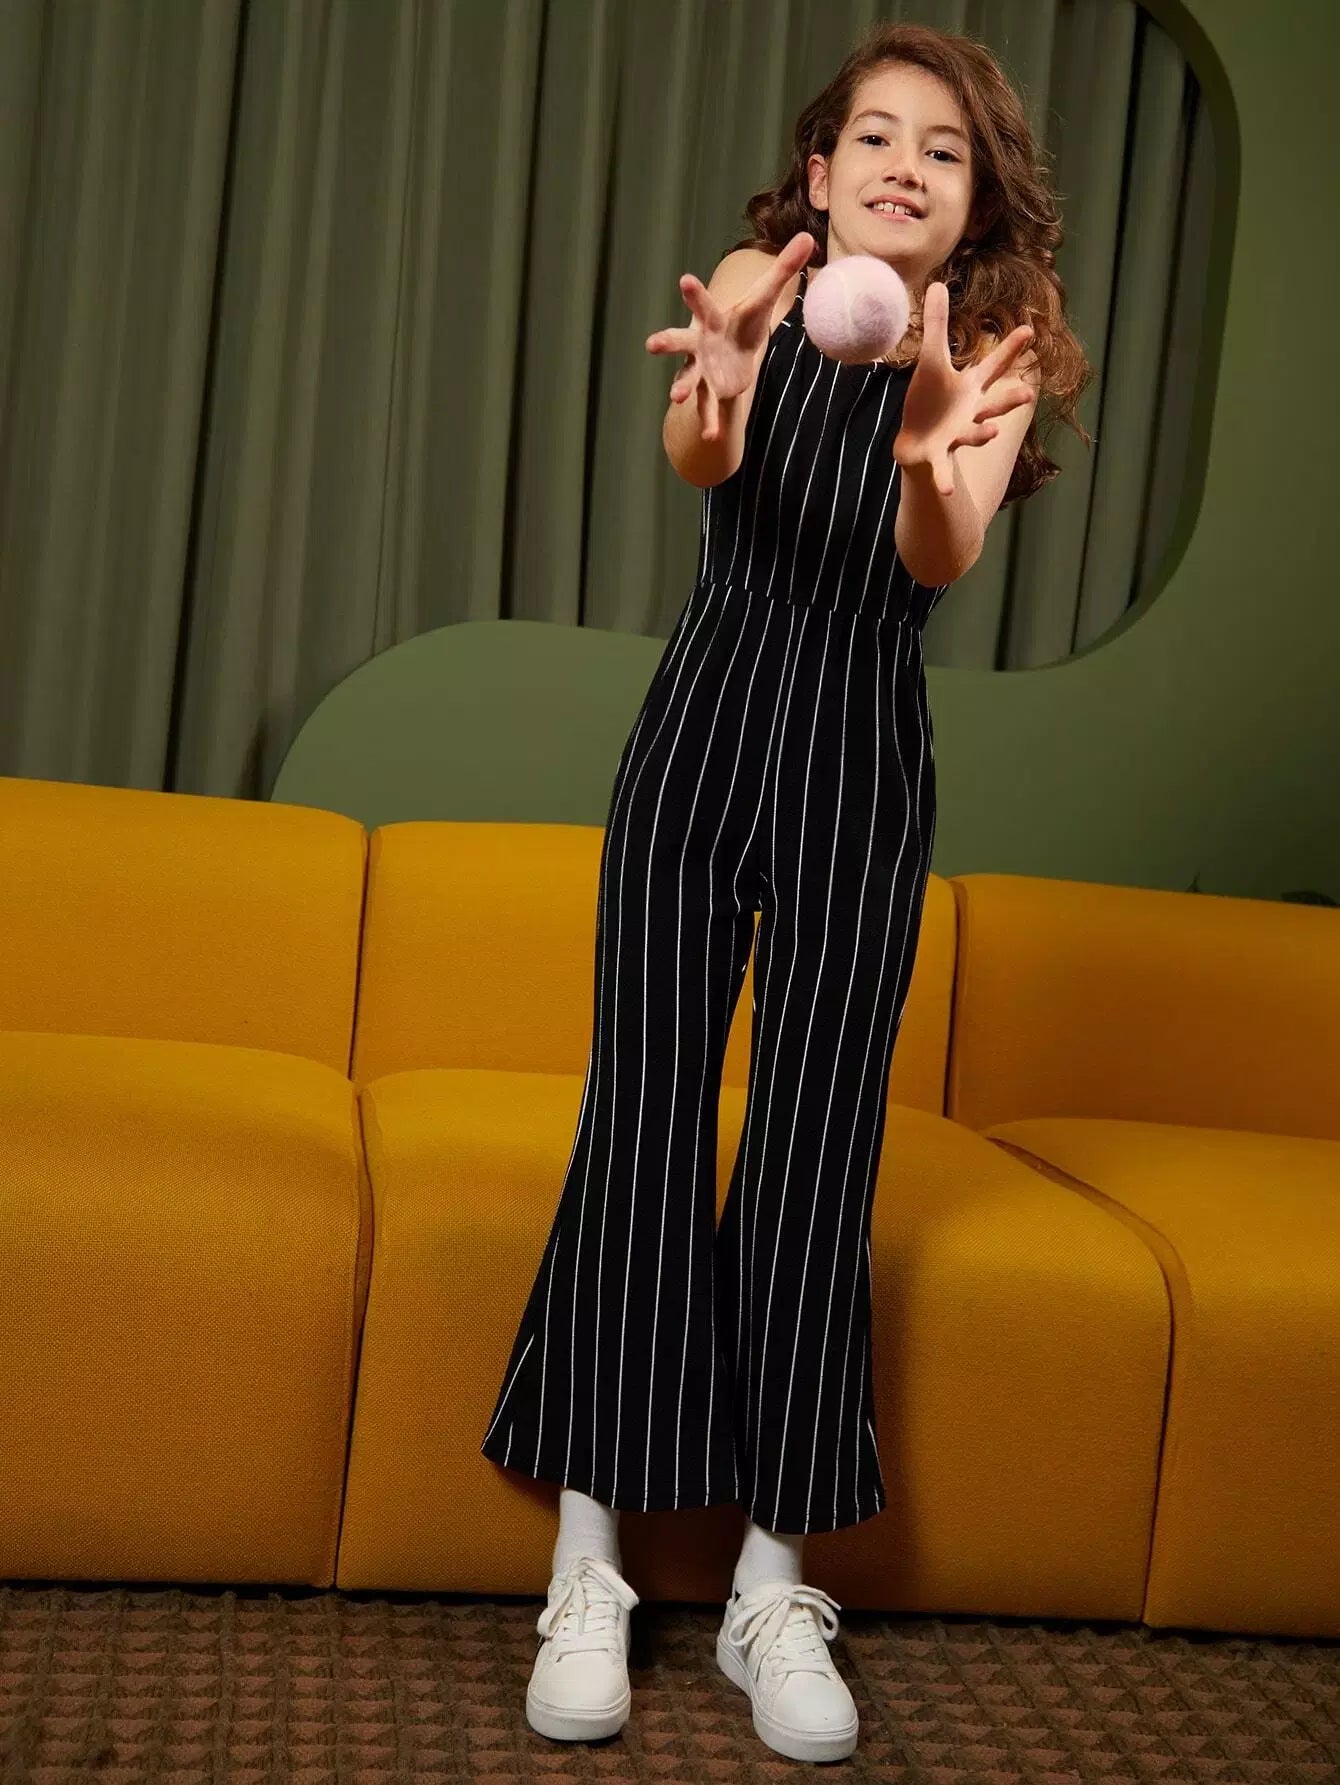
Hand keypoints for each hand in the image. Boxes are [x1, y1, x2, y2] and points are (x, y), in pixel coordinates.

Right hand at [646, 231, 814, 441]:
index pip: (702, 303)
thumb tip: (808, 238)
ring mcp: (701, 370)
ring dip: (681, 387)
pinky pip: (708, 408)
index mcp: (711, 319)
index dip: (693, 293)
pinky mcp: (711, 392)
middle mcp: (699, 344)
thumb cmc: (745, 322)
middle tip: (652, 344)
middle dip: (667, 341)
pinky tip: (711, 437)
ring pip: (687, 378)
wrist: (736, 355)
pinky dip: (709, 422)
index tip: (684, 280)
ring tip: (676, 397)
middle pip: (679, 340)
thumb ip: (783, 270)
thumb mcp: (765, 298)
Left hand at [892, 283, 1036, 496]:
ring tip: (991, 433)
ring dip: (982, 434)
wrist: (915, 442)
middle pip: (994, 404)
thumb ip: (936, 324)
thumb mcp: (930, 361)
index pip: (994, 366)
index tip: (1028, 329)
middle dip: (1011, 399)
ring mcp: (957, 436)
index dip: (1010, 349)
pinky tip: (947, 492)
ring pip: (974, 435)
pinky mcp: (938, 457)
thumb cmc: (928, 401)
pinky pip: (944, 470)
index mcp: (970, 388)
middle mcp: (970, 413)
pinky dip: (945, 480)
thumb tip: (936, 283)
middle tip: (1029, 393)